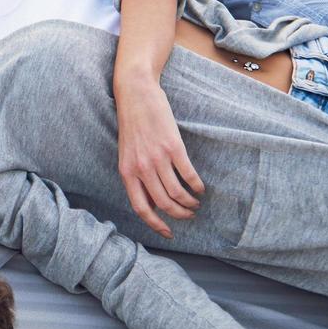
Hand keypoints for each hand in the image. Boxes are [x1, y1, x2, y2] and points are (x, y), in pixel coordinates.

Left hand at [113, 77, 203, 237]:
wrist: (136, 95)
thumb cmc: (131, 125)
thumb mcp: (126, 154)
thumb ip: (136, 176)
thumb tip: (151, 202)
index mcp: (127, 172)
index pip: (141, 207)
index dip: (156, 224)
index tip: (169, 233)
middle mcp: (141, 168)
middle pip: (163, 204)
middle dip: (179, 214)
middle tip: (189, 215)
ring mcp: (157, 158)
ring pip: (177, 192)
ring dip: (189, 202)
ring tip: (195, 203)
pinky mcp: (173, 147)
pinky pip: (188, 175)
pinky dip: (197, 186)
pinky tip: (200, 188)